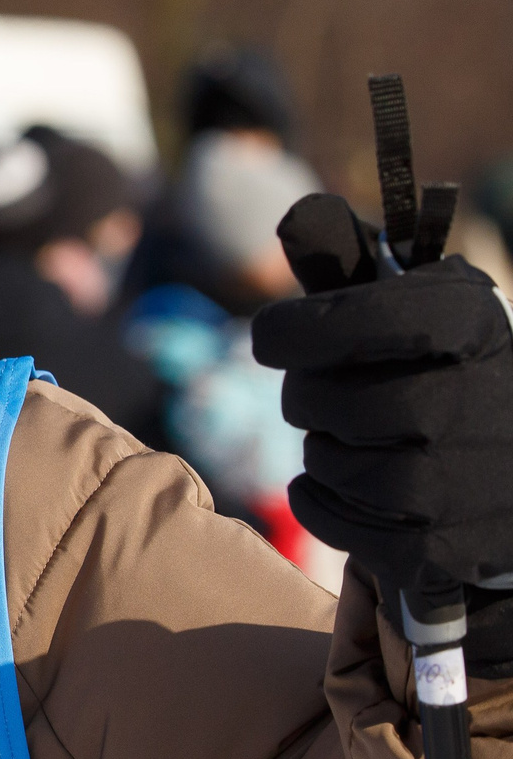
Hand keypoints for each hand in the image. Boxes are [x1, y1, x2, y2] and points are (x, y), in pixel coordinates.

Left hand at [255, 192, 512, 666]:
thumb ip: (349, 267)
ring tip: (358, 443)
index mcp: (473, 326)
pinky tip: (347, 488)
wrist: (508, 472)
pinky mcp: (448, 545)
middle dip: (307, 398)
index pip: (369, 317)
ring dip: (322, 452)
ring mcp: (470, 481)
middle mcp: (481, 401)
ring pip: (331, 463)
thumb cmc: (443, 376)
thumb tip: (298, 214)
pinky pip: (337, 520)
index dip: (303, 329)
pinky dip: (321, 503)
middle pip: (326, 400)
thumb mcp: (413, 310)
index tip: (270, 338)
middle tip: (327, 398)